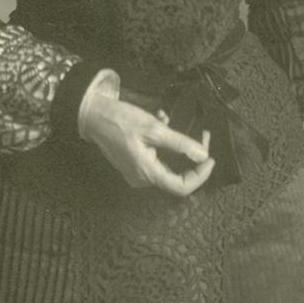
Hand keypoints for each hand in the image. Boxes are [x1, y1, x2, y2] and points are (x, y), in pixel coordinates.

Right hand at [81, 89, 213, 196]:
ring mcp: (136, 173)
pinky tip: (160, 121)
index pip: (181, 187)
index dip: (200, 175)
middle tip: (202, 135)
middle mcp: (142, 179)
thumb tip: (202, 155)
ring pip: (168, 165)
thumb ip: (180, 143)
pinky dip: (163, 143)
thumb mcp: (154, 128)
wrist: (93, 115)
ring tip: (173, 121)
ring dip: (176, 145)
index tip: (210, 158)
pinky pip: (157, 159)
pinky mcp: (134, 164)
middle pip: (176, 176)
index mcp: (147, 173)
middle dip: (191, 156)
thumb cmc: (121, 121)